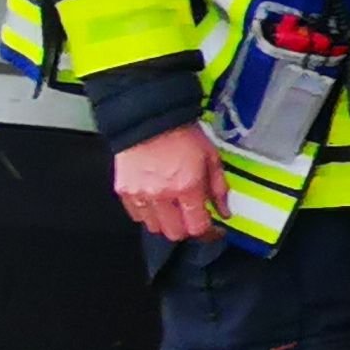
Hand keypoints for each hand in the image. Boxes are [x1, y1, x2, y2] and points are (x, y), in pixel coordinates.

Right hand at [113, 126, 226, 241]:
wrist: (147, 116)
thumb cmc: (178, 131)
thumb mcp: (210, 156)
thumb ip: (219, 187)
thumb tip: (224, 209)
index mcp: (187, 186)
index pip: (198, 227)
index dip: (209, 233)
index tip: (213, 229)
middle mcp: (163, 194)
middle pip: (175, 233)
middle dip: (187, 229)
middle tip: (193, 218)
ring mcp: (141, 194)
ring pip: (155, 228)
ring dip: (167, 223)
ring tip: (173, 207)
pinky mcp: (124, 190)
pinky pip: (136, 215)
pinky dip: (148, 213)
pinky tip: (156, 201)